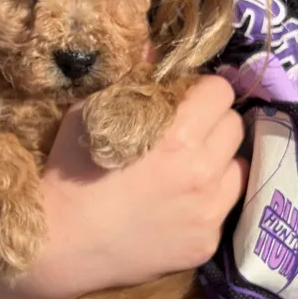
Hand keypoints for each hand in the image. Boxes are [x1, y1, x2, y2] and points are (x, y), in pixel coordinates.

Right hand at [28, 75, 247, 298]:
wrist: (59, 246)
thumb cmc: (67, 174)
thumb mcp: (89, 114)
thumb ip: (129, 82)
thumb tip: (154, 52)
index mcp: (177, 135)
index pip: (221, 92)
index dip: (200, 91)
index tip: (183, 100)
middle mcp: (202, 173)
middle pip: (235, 126)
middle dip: (212, 122)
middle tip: (185, 132)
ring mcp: (208, 212)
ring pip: (238, 168)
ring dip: (218, 161)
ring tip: (187, 169)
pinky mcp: (206, 244)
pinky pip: (224, 208)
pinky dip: (208, 200)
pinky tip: (178, 205)